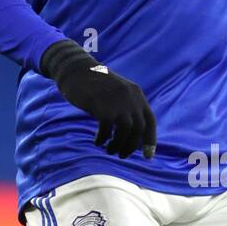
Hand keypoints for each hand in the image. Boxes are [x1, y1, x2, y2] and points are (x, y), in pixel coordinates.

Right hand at [40, 40, 156, 159]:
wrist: (76, 70)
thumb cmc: (95, 85)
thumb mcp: (117, 93)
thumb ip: (126, 108)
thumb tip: (130, 135)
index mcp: (137, 94)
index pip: (150, 120)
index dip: (150, 140)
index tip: (147, 156)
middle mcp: (131, 98)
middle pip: (139, 129)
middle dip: (131, 146)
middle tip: (121, 155)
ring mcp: (117, 101)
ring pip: (125, 131)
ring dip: (118, 145)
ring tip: (109, 150)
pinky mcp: (102, 106)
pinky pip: (107, 130)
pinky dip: (103, 139)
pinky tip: (97, 141)